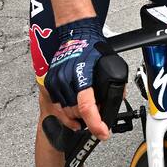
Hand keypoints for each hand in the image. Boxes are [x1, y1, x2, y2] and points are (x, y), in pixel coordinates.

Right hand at [42, 18, 110, 140]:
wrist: (76, 34)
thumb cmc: (92, 47)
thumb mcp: (110, 64)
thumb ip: (115, 84)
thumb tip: (117, 100)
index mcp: (82, 76)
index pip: (86, 107)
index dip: (95, 124)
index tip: (103, 133)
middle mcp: (66, 80)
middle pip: (75, 113)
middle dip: (88, 120)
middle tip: (98, 121)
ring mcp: (56, 82)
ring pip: (65, 112)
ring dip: (76, 117)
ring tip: (87, 114)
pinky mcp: (50, 83)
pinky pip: (57, 105)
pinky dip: (66, 110)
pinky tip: (74, 110)